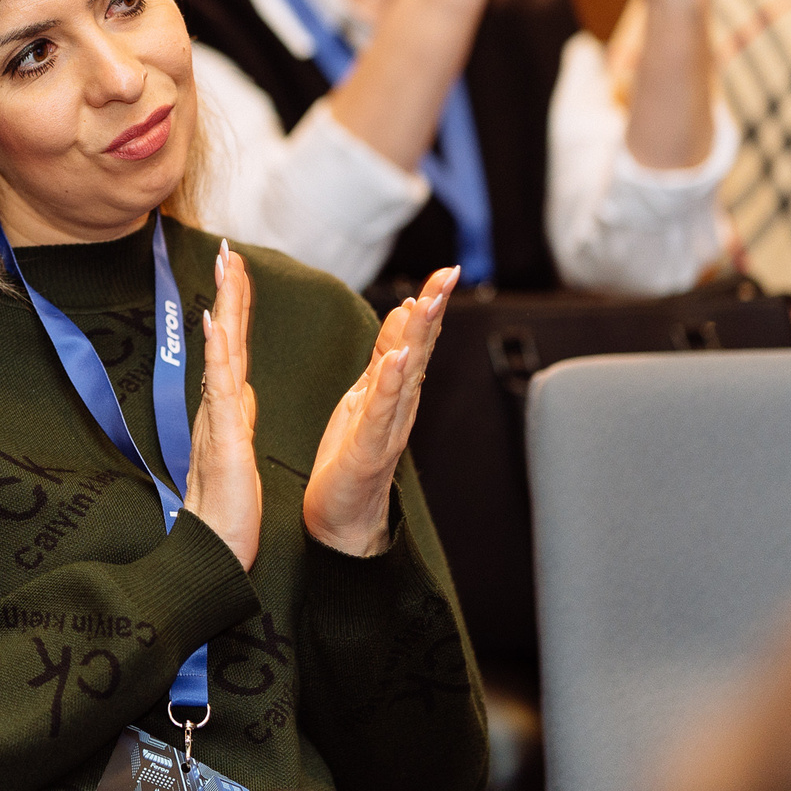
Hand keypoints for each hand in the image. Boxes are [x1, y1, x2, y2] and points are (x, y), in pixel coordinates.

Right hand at [183, 243, 260, 570]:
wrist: (214, 546)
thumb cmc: (227, 505)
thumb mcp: (238, 448)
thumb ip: (238, 415)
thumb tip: (242, 387)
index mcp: (229, 405)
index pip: (234, 344)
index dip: (236, 304)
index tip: (236, 266)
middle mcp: (219, 403)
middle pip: (226, 337)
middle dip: (229, 290)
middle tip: (228, 248)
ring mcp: (218, 417)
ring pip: (222, 350)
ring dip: (224, 306)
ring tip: (224, 268)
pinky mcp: (223, 436)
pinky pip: (219, 386)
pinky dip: (217, 352)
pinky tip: (215, 322)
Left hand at [302, 267, 455, 555]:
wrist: (342, 521)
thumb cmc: (352, 459)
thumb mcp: (365, 396)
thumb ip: (386, 356)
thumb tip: (405, 311)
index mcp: (395, 390)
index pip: (417, 339)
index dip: (433, 304)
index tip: (447, 270)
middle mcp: (399, 406)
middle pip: (421, 350)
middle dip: (435, 311)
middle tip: (449, 275)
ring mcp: (386, 428)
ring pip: (406, 376)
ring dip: (417, 339)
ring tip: (425, 304)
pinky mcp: (367, 452)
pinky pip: (380, 414)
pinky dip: (389, 386)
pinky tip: (397, 361)